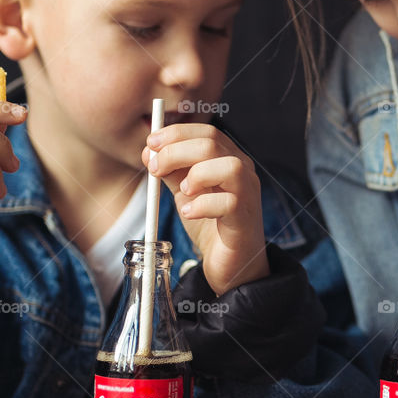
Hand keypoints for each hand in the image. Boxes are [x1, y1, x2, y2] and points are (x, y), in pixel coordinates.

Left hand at [143, 124, 268, 294]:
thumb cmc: (211, 225)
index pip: (207, 132)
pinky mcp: (245, 219)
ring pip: (229, 167)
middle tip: (155, 168)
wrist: (228, 264)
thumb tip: (149, 152)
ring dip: (197, 174)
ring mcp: (248, 194)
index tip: (151, 143)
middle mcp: (243, 171)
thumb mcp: (185, 193)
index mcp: (228, 159)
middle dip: (176, 152)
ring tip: (182, 191)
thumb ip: (171, 172)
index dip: (176, 133)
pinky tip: (189, 212)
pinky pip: (229, 202)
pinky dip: (202, 205)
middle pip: (213, 144)